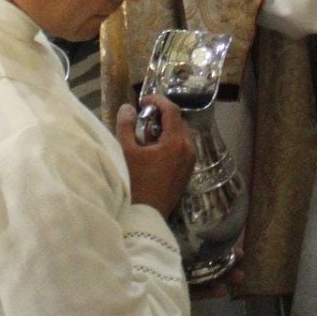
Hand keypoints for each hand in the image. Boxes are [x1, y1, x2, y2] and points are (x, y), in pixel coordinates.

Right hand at [116, 96, 195, 214]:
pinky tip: (154, 150)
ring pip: (182, 134)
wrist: (145, 215)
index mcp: (176, 142)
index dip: (158, 100)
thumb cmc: (135, 183)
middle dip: (162, 115)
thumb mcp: (126, 152)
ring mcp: (190, 161)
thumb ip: (126, 126)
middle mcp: (188, 149)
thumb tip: (128, 108)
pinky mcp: (187, 171)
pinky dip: (171, 142)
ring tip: (147, 135)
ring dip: (167, 129)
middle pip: (179, 121)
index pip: (172, 110)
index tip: (143, 100)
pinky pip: (183, 147)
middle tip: (144, 117)